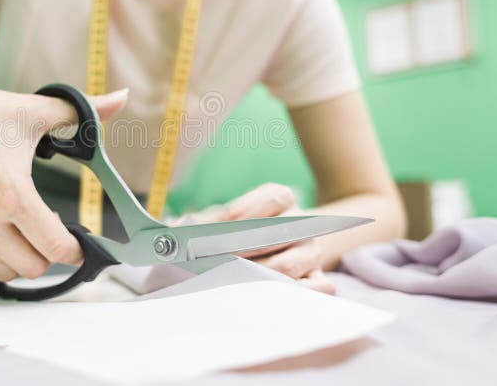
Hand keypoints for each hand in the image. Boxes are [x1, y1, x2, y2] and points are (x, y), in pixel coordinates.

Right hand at [0, 80, 128, 281]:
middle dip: (51, 253)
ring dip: (22, 259)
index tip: (82, 241)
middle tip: (53, 232)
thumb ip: (83, 111)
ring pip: (4, 272)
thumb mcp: (33, 110)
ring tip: (26, 234)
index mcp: (13, 196)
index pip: (56, 247)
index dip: (76, 249)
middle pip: (33, 267)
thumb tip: (121, 98)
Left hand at [192, 183, 335, 293]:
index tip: (199, 237)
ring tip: (226, 284)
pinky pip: (316, 289)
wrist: (285, 244)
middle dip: (235, 252)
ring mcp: (313, 251)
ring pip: (288, 266)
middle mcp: (302, 221)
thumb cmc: (246, 230)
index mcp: (280, 197)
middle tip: (206, 264)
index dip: (225, 223)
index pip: (255, 206)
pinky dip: (291, 297)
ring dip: (254, 277)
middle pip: (270, 237)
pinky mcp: (319, 279)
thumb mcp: (226, 219)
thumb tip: (177, 231)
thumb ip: (204, 222)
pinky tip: (262, 299)